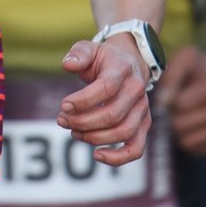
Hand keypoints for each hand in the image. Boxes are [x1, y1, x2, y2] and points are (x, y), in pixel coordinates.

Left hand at [56, 38, 151, 165]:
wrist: (129, 64)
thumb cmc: (103, 59)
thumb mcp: (89, 49)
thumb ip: (78, 54)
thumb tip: (68, 65)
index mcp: (122, 70)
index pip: (105, 88)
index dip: (83, 100)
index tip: (63, 105)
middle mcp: (136, 91)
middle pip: (112, 114)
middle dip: (82, 121)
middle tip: (61, 120)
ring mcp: (143, 110)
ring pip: (123, 132)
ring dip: (94, 137)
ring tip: (73, 132)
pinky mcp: (143, 125)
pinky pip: (136, 148)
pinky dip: (118, 157)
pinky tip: (96, 156)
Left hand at [158, 44, 205, 155]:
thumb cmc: (197, 68)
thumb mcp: (184, 60)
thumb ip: (171, 78)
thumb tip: (163, 102)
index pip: (179, 104)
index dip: (167, 100)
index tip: (167, 94)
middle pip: (181, 125)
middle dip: (170, 117)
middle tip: (169, 108)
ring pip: (188, 142)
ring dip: (176, 131)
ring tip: (178, 116)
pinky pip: (196, 150)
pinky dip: (187, 140)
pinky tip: (188, 126)